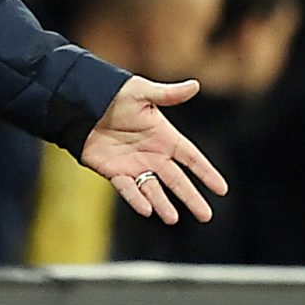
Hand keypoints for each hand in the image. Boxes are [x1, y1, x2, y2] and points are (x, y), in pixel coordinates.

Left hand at [80, 76, 227, 224]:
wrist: (82, 104)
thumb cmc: (115, 94)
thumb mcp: (142, 92)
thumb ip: (168, 94)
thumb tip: (195, 85)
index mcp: (164, 136)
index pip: (191, 158)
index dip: (206, 173)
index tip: (222, 189)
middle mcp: (153, 154)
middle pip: (177, 180)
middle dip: (191, 198)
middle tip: (206, 216)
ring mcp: (134, 165)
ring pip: (153, 189)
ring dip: (162, 204)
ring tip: (172, 219)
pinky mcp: (114, 172)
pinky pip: (127, 189)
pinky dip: (136, 199)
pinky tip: (146, 210)